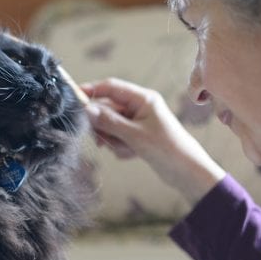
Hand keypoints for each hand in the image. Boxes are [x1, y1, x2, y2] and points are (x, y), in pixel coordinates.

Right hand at [81, 78, 225, 205]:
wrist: (186, 172)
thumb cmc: (167, 149)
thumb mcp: (134, 135)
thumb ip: (109, 122)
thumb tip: (86, 109)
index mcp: (143, 98)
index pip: (111, 87)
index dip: (91, 90)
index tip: (74, 98)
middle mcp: (140, 107)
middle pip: (107, 108)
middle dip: (103, 125)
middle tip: (100, 140)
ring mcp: (138, 122)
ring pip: (110, 125)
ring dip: (112, 139)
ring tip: (125, 150)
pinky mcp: (137, 136)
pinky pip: (117, 137)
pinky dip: (119, 147)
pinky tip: (131, 155)